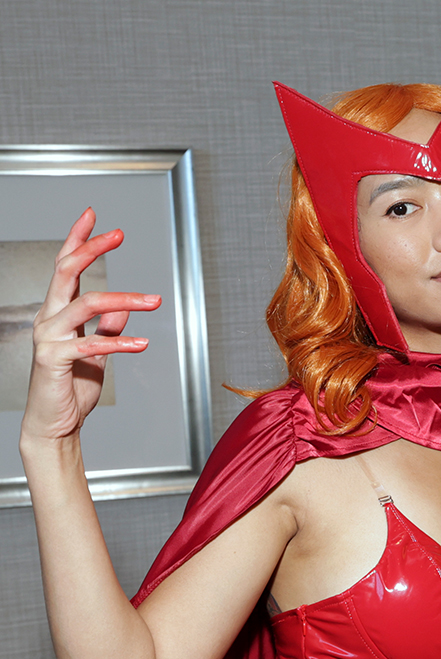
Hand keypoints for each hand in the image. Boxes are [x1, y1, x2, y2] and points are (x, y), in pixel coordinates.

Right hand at [21, 208, 160, 446]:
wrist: (55, 423)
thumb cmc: (72, 388)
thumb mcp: (96, 353)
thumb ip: (108, 328)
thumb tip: (125, 309)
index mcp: (57, 312)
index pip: (65, 267)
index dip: (78, 239)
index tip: (94, 216)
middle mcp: (48, 318)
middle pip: (67, 271)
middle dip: (92, 248)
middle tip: (118, 234)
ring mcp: (48, 337)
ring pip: (86, 303)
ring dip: (124, 298)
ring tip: (155, 300)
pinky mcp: (55, 359)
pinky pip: (91, 344)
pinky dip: (121, 342)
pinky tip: (144, 342)